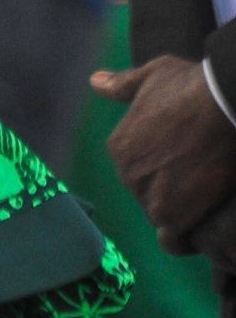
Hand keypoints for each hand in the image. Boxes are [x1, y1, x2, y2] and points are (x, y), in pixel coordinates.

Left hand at [95, 55, 235, 251]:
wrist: (224, 104)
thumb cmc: (190, 86)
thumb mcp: (150, 76)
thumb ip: (121, 85)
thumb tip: (95, 81)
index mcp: (118, 147)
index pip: (134, 168)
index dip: (159, 165)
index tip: (181, 158)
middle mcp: (127, 175)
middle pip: (147, 192)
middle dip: (167, 187)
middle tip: (196, 174)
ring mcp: (149, 197)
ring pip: (160, 215)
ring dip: (178, 210)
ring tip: (202, 197)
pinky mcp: (175, 216)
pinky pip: (172, 241)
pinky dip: (182, 241)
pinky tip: (195, 233)